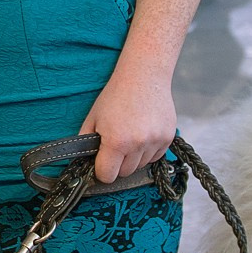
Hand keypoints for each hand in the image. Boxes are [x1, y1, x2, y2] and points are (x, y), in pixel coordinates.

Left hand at [78, 62, 175, 183]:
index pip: (107, 175)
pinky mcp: (168, 138)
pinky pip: (155, 157)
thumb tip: (84, 162)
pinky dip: (147, 151)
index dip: (102, 171)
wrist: (143, 77)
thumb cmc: (116, 96)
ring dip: (134, 157)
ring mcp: (155, 141)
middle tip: (115, 145)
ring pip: (141, 165)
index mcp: (116, 141)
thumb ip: (86, 143)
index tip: (102, 163)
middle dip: (118, 163)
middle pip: (125, 173)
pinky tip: (142, 134)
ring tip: (130, 135)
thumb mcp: (93, 118)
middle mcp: (137, 144)